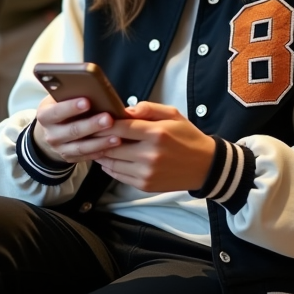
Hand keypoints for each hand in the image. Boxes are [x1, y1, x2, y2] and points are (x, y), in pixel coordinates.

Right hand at [33, 95, 122, 162]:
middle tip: (108, 118)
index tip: (86, 101)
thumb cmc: (60, 108)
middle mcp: (51, 135)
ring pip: (81, 147)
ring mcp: (60, 149)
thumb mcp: (58, 99)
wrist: (50, 131)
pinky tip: (113, 146)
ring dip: (100, 142)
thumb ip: (69, 94)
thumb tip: (90, 85)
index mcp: (45, 116)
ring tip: (116, 136)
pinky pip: (87, 156)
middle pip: (72, 131)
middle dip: (91, 125)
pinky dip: (100, 152)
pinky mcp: (70, 158)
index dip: (70, 107)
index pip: (56, 112)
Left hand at [97, 102, 215, 192]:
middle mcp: (149, 155)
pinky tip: (109, 159)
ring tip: (95, 145)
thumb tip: (125, 109)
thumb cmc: (187, 137)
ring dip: (101, 153)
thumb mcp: (173, 114)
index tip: (95, 119)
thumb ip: (148, 108)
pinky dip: (110, 167)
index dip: (104, 123)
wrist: (205, 166)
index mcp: (156, 133)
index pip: (120, 127)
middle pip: (111, 146)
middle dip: (98, 139)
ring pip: (112, 163)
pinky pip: (118, 176)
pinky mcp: (145, 185)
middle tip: (89, 132)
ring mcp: (146, 172)